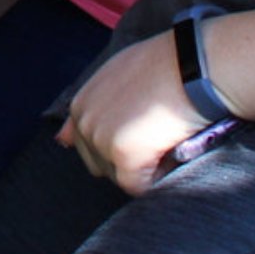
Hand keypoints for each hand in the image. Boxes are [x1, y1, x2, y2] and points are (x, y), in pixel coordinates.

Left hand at [57, 30, 208, 195]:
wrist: (192, 66)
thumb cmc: (163, 67)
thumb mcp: (115, 77)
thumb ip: (91, 106)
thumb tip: (61, 139)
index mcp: (80, 104)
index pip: (86, 145)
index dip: (116, 145)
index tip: (138, 136)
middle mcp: (84, 121)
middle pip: (99, 164)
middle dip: (125, 160)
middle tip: (155, 137)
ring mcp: (101, 139)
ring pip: (119, 176)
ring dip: (142, 169)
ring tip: (164, 140)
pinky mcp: (124, 156)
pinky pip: (138, 187)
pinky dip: (157, 179)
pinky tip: (171, 153)